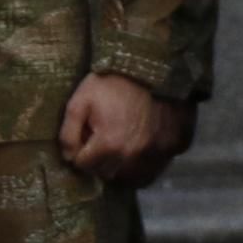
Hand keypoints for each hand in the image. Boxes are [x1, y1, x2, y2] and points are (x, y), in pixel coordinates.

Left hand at [64, 73, 187, 183]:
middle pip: (107, 174)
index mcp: (110, 144)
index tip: (86, 134)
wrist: (157, 65)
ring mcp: (157, 155)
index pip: (83, 165)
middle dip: (99, 160)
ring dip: (122, 167)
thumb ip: (68, 133)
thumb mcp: (81, 99)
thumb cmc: (115, 81)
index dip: (81, 149)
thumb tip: (69, 158)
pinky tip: (140, 147)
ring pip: (132, 178)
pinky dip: (145, 164)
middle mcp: (134, 156)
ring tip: (120, 145)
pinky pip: (155, 169)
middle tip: (102, 137)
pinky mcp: (174, 148)